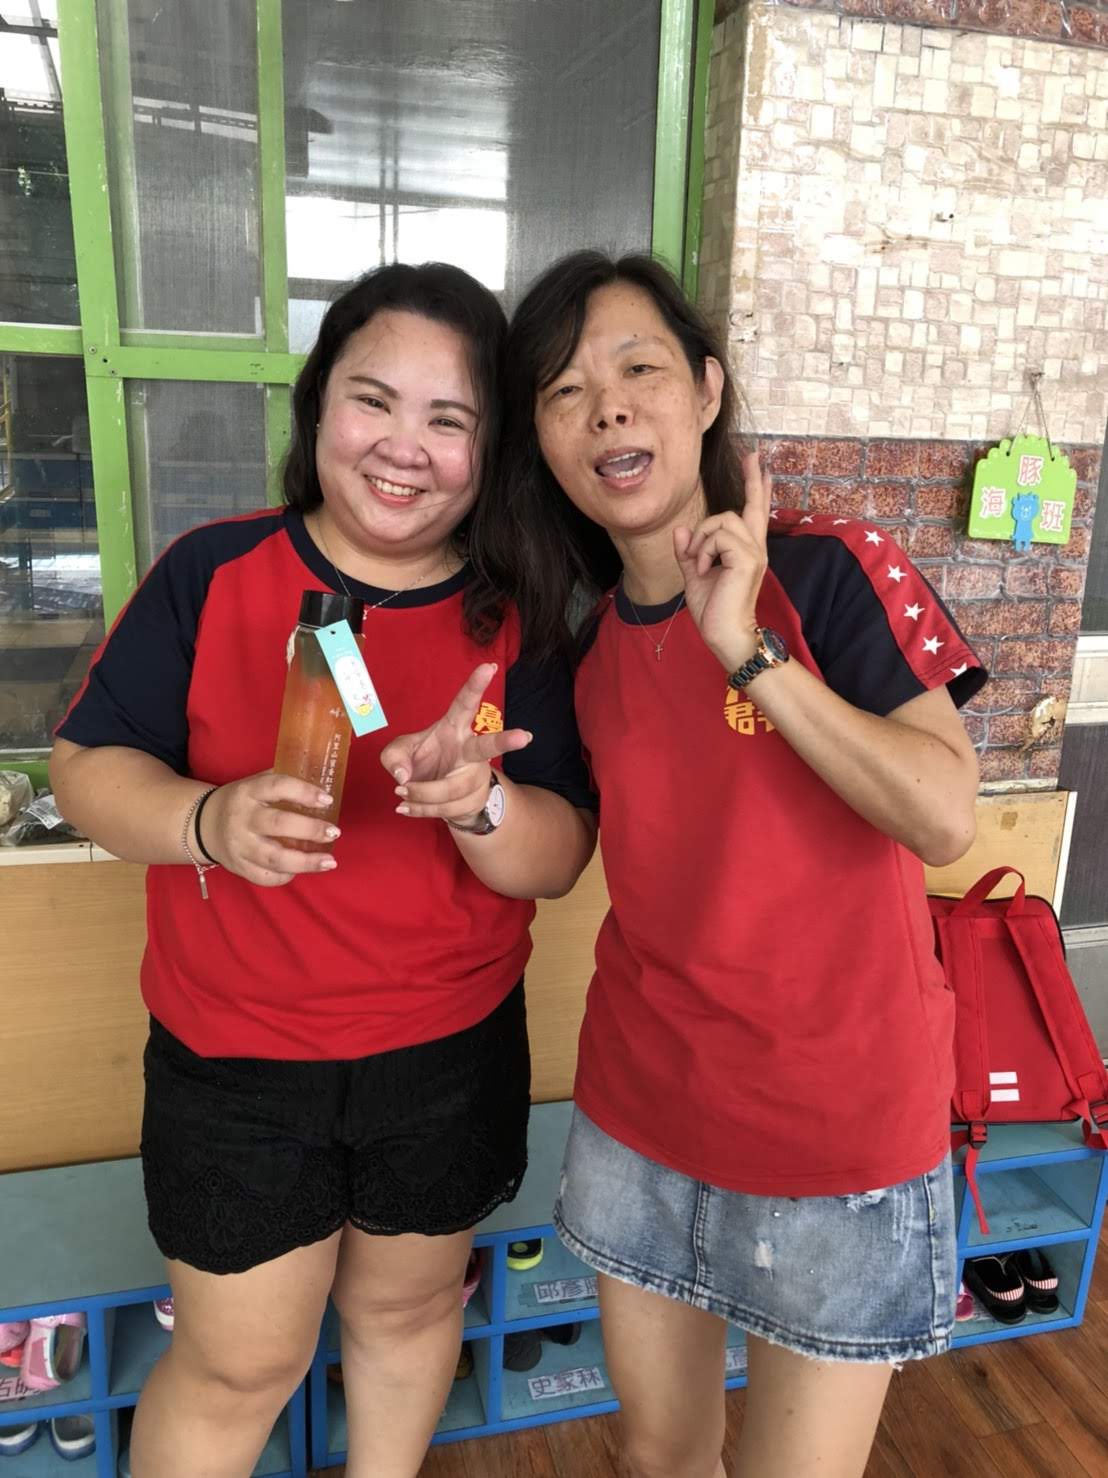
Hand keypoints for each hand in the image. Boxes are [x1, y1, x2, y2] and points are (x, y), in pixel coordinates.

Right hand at [200, 772, 339, 886]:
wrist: (203, 825)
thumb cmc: (242, 802)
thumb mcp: (255, 784)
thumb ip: (283, 783)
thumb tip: (323, 782)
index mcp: (248, 791)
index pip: (276, 787)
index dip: (303, 792)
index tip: (327, 799)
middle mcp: (242, 818)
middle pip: (278, 825)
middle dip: (310, 830)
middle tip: (334, 832)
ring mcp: (239, 845)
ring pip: (274, 858)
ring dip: (305, 862)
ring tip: (329, 861)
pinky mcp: (238, 867)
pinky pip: (264, 877)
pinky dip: (285, 876)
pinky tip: (302, 870)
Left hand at [380, 663, 530, 823]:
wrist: (437, 795)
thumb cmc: (422, 762)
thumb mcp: (399, 752)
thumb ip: (393, 758)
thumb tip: (404, 777)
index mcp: (454, 727)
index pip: (465, 703)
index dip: (476, 685)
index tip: (488, 667)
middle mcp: (470, 750)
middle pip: (487, 747)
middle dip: (506, 741)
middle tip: (526, 736)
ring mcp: (475, 776)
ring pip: (451, 789)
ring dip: (421, 794)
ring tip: (402, 791)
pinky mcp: (472, 800)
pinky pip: (445, 809)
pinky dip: (419, 810)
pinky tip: (406, 806)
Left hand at [674, 451, 770, 672]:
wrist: (724, 635)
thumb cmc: (713, 611)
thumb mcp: (694, 577)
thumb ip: (689, 553)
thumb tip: (681, 531)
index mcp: (745, 552)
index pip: (753, 514)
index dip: (757, 489)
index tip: (760, 465)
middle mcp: (754, 548)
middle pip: (750, 506)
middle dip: (750, 480)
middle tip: (753, 455)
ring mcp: (753, 552)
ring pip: (723, 519)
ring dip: (702, 538)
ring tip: (698, 563)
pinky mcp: (746, 559)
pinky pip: (717, 537)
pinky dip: (702, 551)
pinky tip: (701, 570)